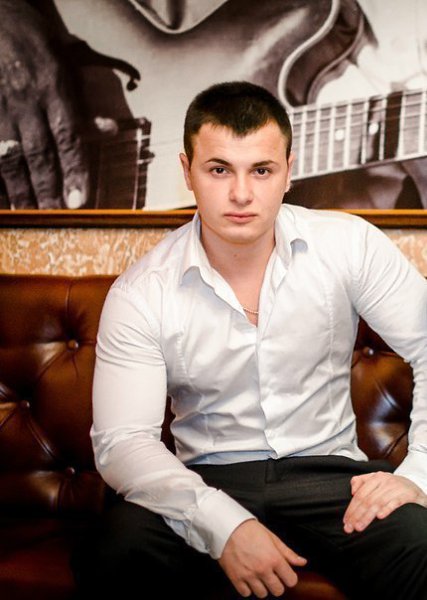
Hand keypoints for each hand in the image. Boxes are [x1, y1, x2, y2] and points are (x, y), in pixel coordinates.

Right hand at [0, 0, 87, 208]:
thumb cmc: (35, 43)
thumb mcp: (66, 65)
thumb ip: (84, 105)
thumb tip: (111, 131)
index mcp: (54, 90)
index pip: (69, 139)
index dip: (75, 172)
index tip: (80, 202)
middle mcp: (27, 102)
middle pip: (39, 154)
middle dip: (47, 189)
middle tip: (55, 217)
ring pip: (8, 156)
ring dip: (19, 189)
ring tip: (27, 213)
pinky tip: (3, 196)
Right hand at [218, 520, 306, 597]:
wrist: (227, 526)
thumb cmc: (249, 529)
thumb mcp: (272, 537)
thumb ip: (287, 552)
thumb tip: (302, 562)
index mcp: (274, 558)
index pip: (291, 580)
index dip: (289, 577)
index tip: (285, 574)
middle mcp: (262, 569)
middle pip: (278, 590)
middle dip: (277, 584)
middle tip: (271, 575)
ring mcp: (249, 575)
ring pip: (262, 594)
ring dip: (262, 586)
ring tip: (258, 575)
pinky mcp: (236, 578)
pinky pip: (246, 593)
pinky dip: (247, 588)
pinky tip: (247, 577)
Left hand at [343, 471, 426, 533]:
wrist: (415, 486)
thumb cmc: (392, 486)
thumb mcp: (377, 480)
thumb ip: (362, 481)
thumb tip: (352, 491)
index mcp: (375, 477)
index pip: (360, 495)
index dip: (351, 508)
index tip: (345, 521)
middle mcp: (385, 481)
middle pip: (367, 500)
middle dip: (356, 515)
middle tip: (350, 528)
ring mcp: (396, 488)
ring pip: (378, 503)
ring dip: (367, 516)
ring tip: (359, 527)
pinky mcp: (407, 495)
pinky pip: (395, 502)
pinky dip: (387, 509)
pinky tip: (380, 516)